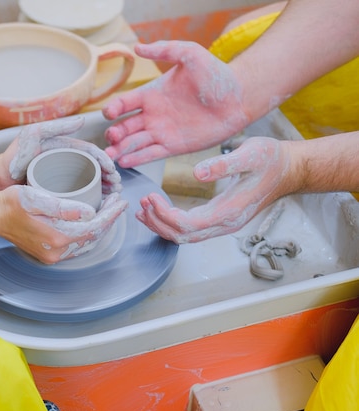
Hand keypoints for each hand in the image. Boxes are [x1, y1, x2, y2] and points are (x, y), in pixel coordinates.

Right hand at [0, 185, 127, 263]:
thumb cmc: (11, 203)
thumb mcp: (36, 197)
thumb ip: (63, 207)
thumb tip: (89, 213)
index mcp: (57, 237)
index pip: (95, 228)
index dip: (111, 214)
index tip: (121, 201)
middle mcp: (56, 252)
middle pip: (94, 238)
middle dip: (109, 220)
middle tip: (118, 202)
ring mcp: (52, 255)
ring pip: (87, 243)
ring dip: (100, 227)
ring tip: (108, 209)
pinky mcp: (49, 254)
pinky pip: (76, 246)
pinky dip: (88, 234)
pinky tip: (92, 221)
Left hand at [5, 117, 121, 193]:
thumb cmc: (14, 156)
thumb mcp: (34, 135)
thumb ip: (57, 125)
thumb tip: (83, 120)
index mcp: (65, 149)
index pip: (92, 155)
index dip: (105, 162)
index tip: (114, 172)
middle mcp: (66, 164)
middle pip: (94, 171)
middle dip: (110, 179)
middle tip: (118, 189)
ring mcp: (62, 180)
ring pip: (89, 185)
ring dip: (104, 191)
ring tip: (112, 198)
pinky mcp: (56, 194)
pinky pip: (77, 198)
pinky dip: (90, 202)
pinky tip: (97, 210)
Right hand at [101, 41, 250, 167]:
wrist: (239, 98)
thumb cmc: (217, 74)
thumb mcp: (190, 54)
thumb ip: (165, 49)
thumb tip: (137, 47)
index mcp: (152, 94)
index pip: (125, 103)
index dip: (114, 108)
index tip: (110, 113)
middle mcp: (153, 115)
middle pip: (125, 126)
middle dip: (114, 133)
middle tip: (111, 137)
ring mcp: (162, 132)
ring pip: (134, 143)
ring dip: (120, 149)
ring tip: (111, 155)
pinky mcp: (173, 146)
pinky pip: (150, 154)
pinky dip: (137, 158)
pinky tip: (124, 161)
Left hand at [136, 137, 289, 242]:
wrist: (288, 169)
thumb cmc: (271, 160)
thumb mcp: (250, 154)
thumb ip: (224, 164)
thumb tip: (198, 174)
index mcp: (229, 212)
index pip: (188, 225)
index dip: (165, 215)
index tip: (151, 198)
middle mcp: (224, 224)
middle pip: (182, 237)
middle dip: (158, 223)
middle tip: (141, 204)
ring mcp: (223, 224)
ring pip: (185, 237)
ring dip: (161, 225)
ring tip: (143, 210)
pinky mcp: (220, 219)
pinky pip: (191, 229)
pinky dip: (171, 223)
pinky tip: (158, 211)